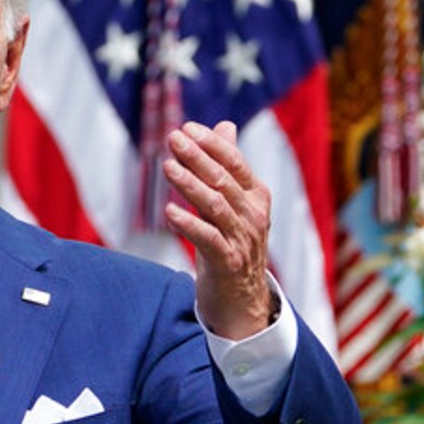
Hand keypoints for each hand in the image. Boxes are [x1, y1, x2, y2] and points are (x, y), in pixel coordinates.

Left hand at [161, 120, 275, 340]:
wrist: (242, 298)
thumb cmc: (233, 243)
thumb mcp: (233, 203)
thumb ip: (228, 166)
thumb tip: (225, 125)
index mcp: (256, 195)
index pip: (234, 162)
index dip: (211, 144)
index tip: (185, 128)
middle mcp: (253, 214)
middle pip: (223, 179)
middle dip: (196, 157)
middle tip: (172, 139)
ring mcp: (242, 238)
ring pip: (215, 205)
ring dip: (189, 185)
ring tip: (167, 167)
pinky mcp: (228, 262)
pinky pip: (208, 239)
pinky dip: (188, 224)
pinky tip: (169, 211)